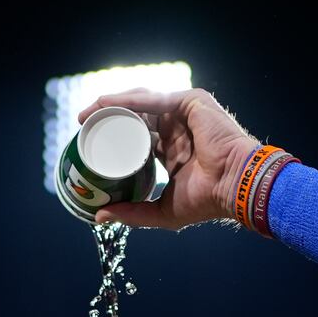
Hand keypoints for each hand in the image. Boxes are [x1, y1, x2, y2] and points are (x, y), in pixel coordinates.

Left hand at [76, 88, 256, 228]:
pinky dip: (128, 100)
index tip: (89, 142)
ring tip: (89, 113)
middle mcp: (177, 130)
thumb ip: (133, 214)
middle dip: (107, 117)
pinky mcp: (191, 102)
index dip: (114, 137)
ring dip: (112, 104)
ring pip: (141, 102)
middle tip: (83, 124)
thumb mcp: (162, 211)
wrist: (234, 187)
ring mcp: (184, 114)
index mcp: (172, 151)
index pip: (137, 137)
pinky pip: (153, 99)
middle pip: (136, 116)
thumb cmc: (206, 201)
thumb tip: (99, 218)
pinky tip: (106, 103)